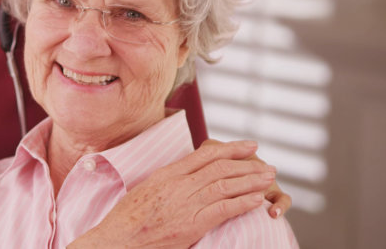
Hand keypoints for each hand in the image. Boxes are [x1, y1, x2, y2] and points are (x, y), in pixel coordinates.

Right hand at [70, 140, 277, 248]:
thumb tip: (183, 176)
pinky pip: (223, 209)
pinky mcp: (191, 224)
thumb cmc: (127, 220)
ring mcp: (185, 204)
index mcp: (167, 174)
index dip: (231, 148)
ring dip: (251, 180)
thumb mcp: (146, 190)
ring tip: (269, 178)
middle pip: (220, 167)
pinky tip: (258, 200)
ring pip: (226, 184)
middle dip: (248, 164)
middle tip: (267, 164)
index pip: (205, 154)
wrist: (117, 240)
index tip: (248, 146)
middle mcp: (178, 184)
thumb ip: (167, 181)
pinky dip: (243, 202)